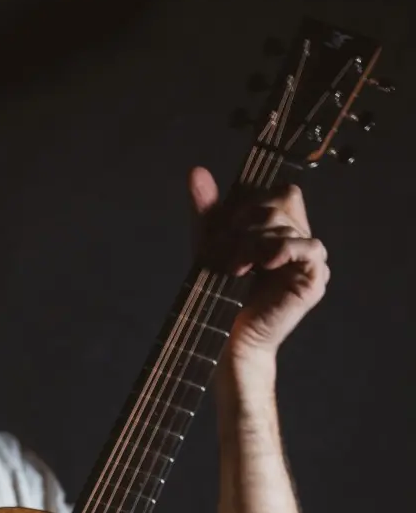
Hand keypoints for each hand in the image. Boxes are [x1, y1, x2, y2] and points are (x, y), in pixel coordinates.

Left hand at [188, 166, 329, 360]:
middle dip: (248, 220)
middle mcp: (299, 239)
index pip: (277, 191)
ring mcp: (310, 259)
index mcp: (280, 229)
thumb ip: (207, 211)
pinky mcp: (315, 278)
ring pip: (288, 224)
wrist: (226, 341)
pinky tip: (260, 265)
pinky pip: (307, 247)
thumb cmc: (219, 297)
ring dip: (253, 242)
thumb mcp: (210, 246)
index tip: (223, 226)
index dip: (250, 200)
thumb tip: (196, 171)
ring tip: (233, 267)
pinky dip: (280, 250)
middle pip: (283, 199)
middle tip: (225, 249)